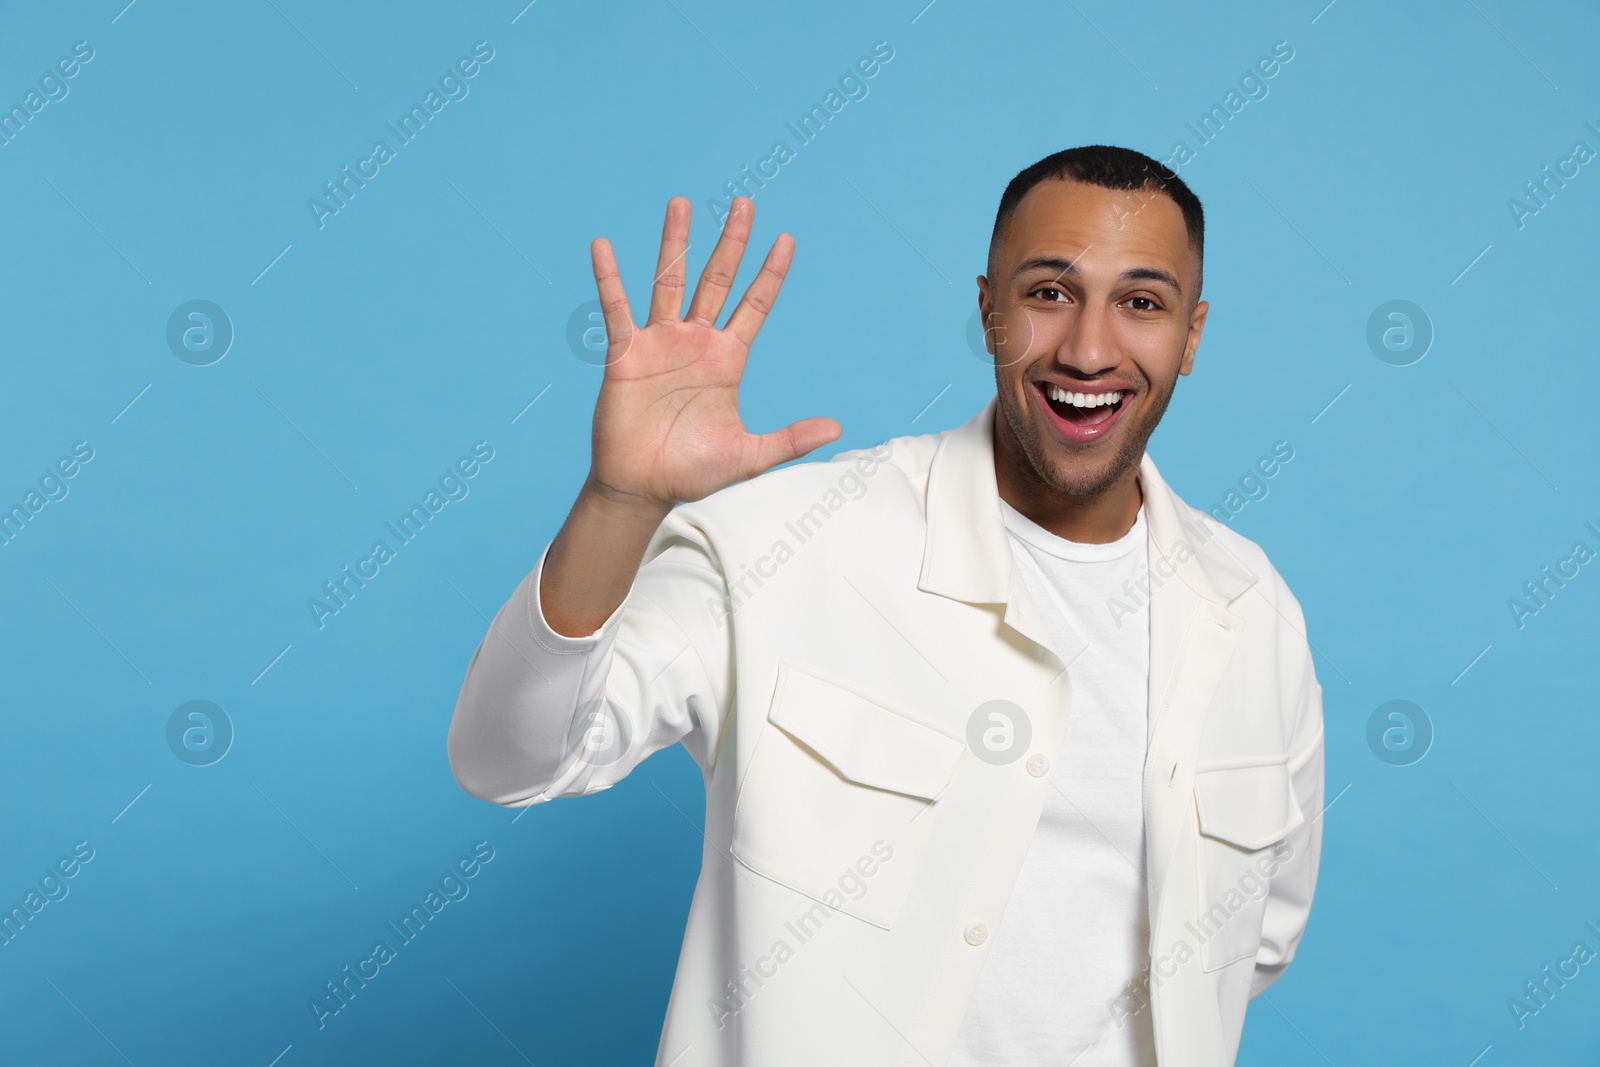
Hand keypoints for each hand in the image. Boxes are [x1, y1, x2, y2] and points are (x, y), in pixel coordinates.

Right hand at [585, 195, 841, 510]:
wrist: (644, 487)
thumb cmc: (694, 472)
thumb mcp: (751, 455)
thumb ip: (792, 439)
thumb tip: (838, 429)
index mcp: (728, 359)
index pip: (755, 304)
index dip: (770, 273)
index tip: (786, 239)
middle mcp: (696, 342)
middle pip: (717, 279)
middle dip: (731, 242)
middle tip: (745, 202)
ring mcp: (660, 343)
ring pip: (669, 280)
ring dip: (675, 242)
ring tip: (681, 202)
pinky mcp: (626, 354)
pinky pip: (616, 309)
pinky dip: (609, 278)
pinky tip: (602, 246)